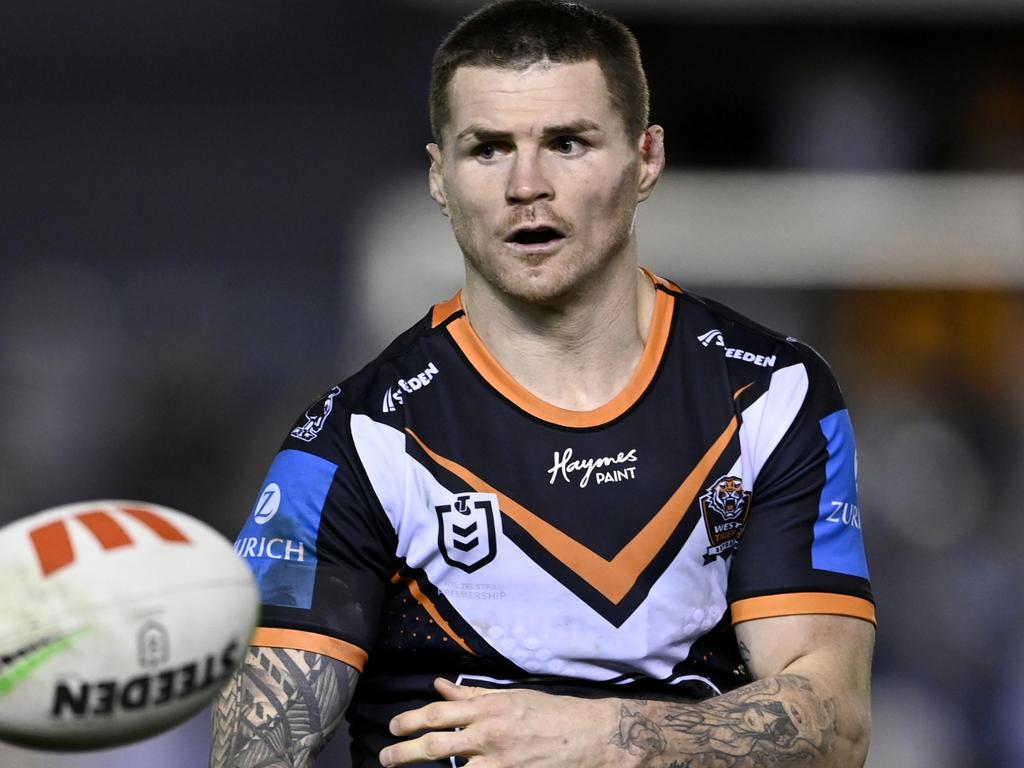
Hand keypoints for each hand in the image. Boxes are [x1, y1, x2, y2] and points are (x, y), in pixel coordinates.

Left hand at [379, 678, 620, 766]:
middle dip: (405, 753)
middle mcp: (489, 734)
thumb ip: (472, 696)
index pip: (439, 714)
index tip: (393, 727)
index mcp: (489, 708)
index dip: (412, 720)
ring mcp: (499, 762)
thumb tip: (441, 686)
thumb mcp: (510, 697)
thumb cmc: (551, 714)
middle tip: (386, 759)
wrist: (589, 737)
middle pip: (437, 745)